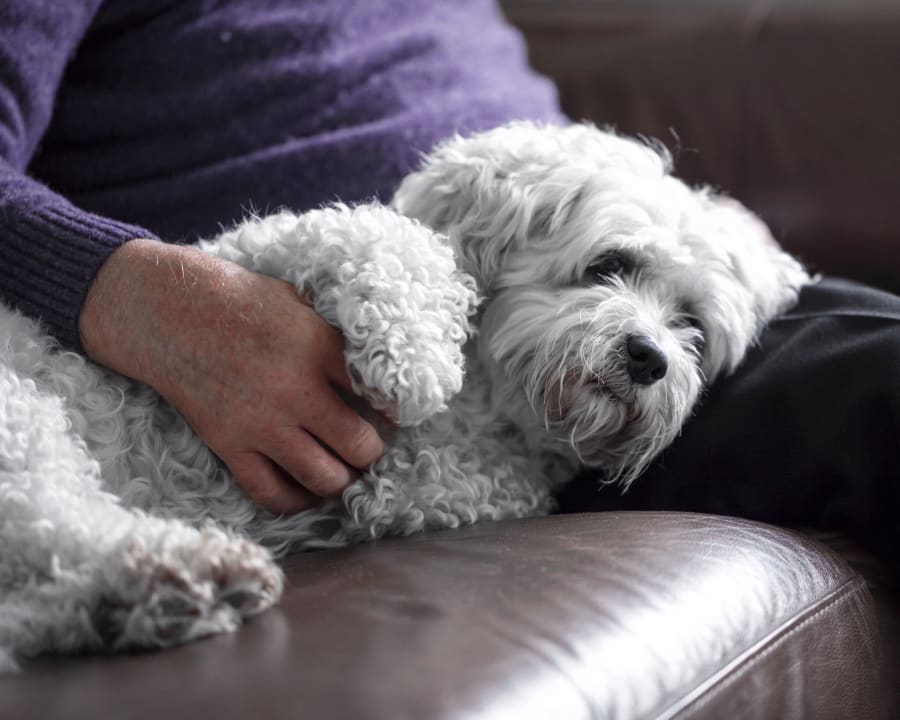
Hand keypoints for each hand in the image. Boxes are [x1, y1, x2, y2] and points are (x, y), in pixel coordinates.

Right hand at [79, 238, 383, 513]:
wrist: (171, 312)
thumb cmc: (241, 301)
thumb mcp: (299, 304)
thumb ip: (335, 339)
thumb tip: (375, 370)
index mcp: (319, 348)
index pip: (380, 394)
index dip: (397, 409)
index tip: (397, 414)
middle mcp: (295, 391)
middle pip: (360, 446)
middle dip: (373, 452)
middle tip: (370, 447)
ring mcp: (261, 423)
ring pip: (323, 478)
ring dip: (343, 479)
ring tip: (344, 469)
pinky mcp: (230, 445)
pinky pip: (271, 493)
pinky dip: (296, 499)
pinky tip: (306, 488)